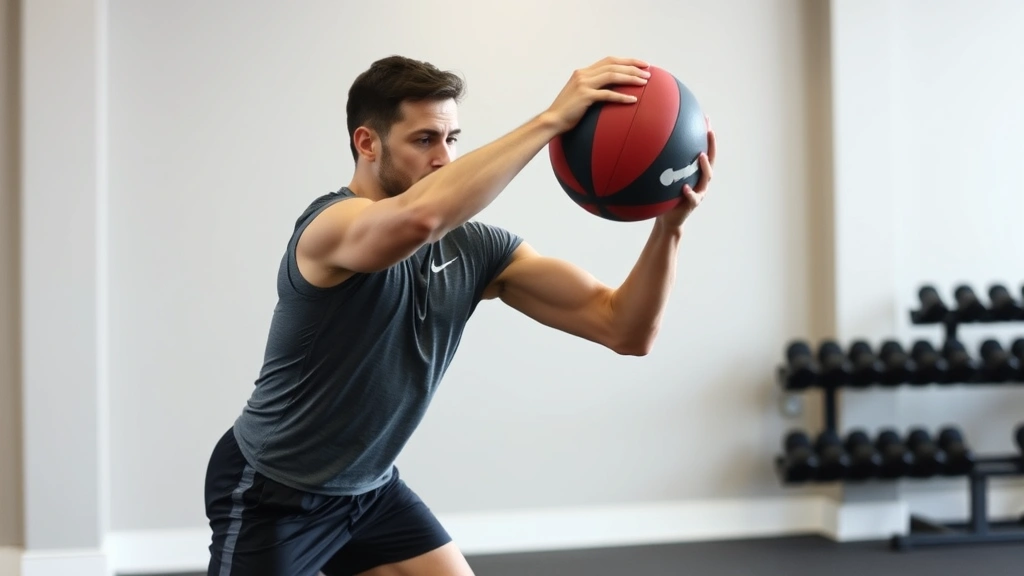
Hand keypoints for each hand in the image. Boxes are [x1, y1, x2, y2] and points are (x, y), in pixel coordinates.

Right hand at [543, 56, 650, 133]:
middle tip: (648, 72)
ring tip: (645, 83)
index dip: (627, 60)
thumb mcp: (579, 96)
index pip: (609, 60)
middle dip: (633, 67)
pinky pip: (608, 94)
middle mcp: (583, 74)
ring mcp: (583, 84)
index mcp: (583, 72)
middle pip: (613, 65)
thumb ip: (592, 89)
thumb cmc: (567, 113)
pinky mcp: (585, 96)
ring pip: (613, 76)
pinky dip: (622, 96)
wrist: (552, 121)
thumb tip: (609, 92)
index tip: (642, 64)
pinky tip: (633, 100)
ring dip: (631, 78)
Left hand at [656, 115, 716, 229]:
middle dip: (712, 145)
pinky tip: (684, 188)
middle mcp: (701, 180)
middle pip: (711, 160)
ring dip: (704, 166)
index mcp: (696, 172)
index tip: (706, 118)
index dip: (707, 136)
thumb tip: (644, 143)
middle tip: (709, 131)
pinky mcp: (692, 205)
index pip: (705, 150)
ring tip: (700, 155)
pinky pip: (693, 198)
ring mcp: (699, 192)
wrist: (668, 219)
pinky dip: (689, 192)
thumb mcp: (663, 178)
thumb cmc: (664, 196)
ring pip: (706, 177)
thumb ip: (661, 164)